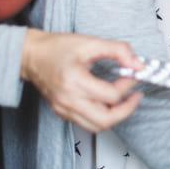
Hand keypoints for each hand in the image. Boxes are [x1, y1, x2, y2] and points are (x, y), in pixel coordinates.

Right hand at [20, 29, 143, 132]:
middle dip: (126, 110)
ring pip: (97, 126)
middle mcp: (68, 100)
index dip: (128, 85)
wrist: (31, 55)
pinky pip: (86, 123)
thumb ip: (118, 50)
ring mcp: (64, 109)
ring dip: (115, 116)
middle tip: (135, 96)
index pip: (111, 95)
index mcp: (75, 81)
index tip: (133, 75)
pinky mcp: (62, 112)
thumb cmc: (57, 47)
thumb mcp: (90, 42)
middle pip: (105, 120)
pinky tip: (107, 103)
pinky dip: (101, 116)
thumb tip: (137, 64)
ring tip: (124, 101)